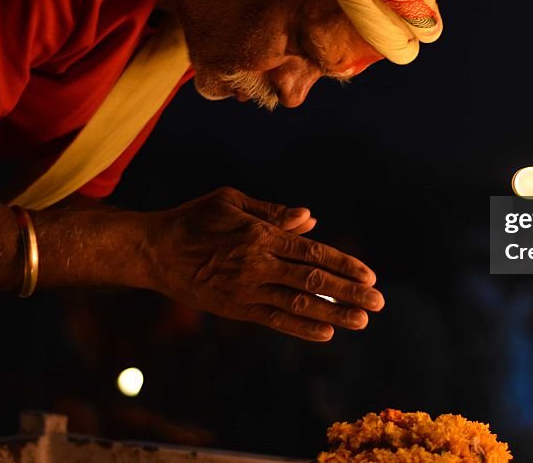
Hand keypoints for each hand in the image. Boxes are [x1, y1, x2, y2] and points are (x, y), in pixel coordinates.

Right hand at [142, 186, 383, 340]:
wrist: (153, 251)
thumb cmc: (195, 218)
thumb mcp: (232, 201)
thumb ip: (273, 212)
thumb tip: (311, 219)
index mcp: (260, 235)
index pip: (312, 252)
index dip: (343, 264)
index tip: (370, 274)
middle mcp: (257, 265)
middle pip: (313, 281)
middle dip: (349, 292)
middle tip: (379, 302)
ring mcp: (247, 290)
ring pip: (298, 304)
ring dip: (333, 313)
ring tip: (361, 320)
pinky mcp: (236, 309)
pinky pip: (274, 320)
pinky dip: (302, 327)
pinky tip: (327, 331)